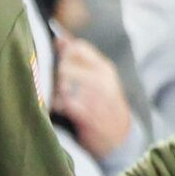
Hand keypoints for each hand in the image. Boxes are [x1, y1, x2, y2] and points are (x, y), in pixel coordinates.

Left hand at [53, 32, 132, 160]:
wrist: (120, 137)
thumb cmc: (103, 105)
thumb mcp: (99, 79)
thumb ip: (79, 59)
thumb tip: (60, 38)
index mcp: (105, 68)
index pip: (78, 47)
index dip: (63, 53)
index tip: (59, 63)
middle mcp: (103, 80)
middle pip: (65, 65)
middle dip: (55, 74)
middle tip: (56, 85)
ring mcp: (96, 97)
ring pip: (62, 83)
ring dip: (55, 92)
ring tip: (58, 98)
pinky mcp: (87, 115)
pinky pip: (62, 103)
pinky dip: (56, 106)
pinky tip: (60, 110)